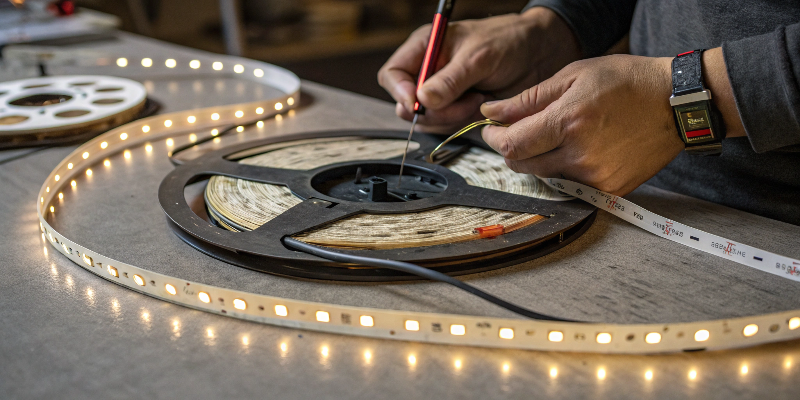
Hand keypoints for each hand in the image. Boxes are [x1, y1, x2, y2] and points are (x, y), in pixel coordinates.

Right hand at [378, 7, 579, 132]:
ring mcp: (444, 94)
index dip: (399, 91)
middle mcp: (430, 72)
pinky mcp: (459, 109)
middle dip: (433, 110)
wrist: (541, 54)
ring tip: (478, 99)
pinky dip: (463, 122)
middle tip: (463, 101)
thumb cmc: (509, 41)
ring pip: (429, 119)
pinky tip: (482, 106)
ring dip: (452, 117)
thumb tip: (422, 98)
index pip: (393, 74)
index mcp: (426, 48)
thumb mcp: (479, 56)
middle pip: (407, 104)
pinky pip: (448, 126)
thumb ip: (450, 79)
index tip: (417, 104)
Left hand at [481, 55, 683, 194]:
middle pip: (523, 165)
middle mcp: (580, 155)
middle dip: (512, 149)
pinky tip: (579, 148)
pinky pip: (571, 184)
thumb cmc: (627, 81)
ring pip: (546, 176)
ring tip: (556, 135)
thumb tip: (492, 112)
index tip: (490, 129)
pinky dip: (565, 169)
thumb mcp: (574, 75)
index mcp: (568, 122)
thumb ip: (528, 99)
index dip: (493, 138)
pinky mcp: (611, 189)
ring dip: (539, 158)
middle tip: (518, 131)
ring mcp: (596, 176)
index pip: (511, 144)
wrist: (677, 102)